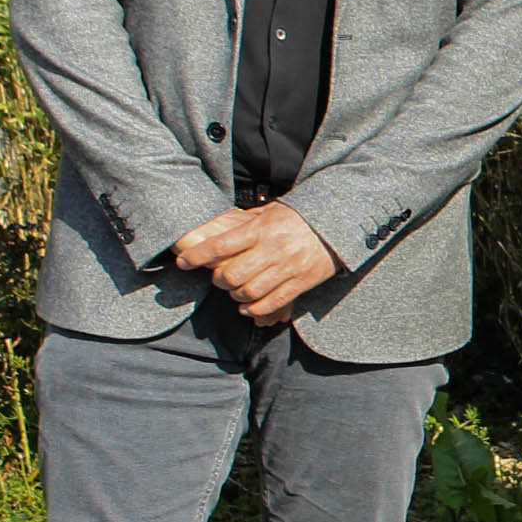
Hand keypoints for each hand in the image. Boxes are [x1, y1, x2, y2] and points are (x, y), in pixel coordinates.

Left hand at [174, 201, 343, 322]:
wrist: (338, 223)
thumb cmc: (299, 216)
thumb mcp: (271, 212)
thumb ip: (244, 223)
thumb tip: (213, 228)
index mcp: (262, 229)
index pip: (220, 246)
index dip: (197, 257)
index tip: (182, 262)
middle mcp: (273, 249)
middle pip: (232, 276)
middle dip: (220, 281)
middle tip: (220, 279)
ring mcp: (289, 268)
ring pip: (250, 293)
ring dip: (237, 296)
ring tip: (236, 292)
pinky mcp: (302, 282)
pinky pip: (272, 302)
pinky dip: (255, 309)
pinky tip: (249, 306)